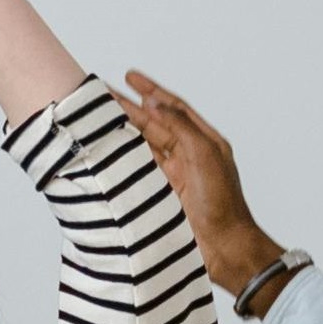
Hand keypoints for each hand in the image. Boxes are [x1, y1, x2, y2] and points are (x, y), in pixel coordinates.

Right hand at [123, 71, 293, 304]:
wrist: (224, 247)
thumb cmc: (223, 202)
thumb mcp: (205, 154)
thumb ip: (180, 126)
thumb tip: (155, 103)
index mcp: (204, 141)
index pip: (174, 108)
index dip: (152, 91)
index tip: (130, 76)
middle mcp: (187, 156)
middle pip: (153, 125)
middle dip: (128, 107)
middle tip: (102, 93)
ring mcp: (172, 177)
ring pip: (142, 146)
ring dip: (122, 130)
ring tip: (98, 116)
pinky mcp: (160, 196)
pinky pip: (138, 171)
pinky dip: (122, 159)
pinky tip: (106, 149)